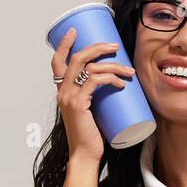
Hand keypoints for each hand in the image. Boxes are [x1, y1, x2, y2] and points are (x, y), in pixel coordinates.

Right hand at [50, 27, 135, 163]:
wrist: (85, 154)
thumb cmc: (91, 135)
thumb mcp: (90, 111)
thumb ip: (95, 97)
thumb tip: (114, 84)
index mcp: (62, 91)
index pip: (57, 62)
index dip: (64, 44)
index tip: (74, 31)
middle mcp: (62, 91)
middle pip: (76, 58)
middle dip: (96, 48)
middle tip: (114, 46)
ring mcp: (69, 97)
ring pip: (89, 68)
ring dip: (112, 65)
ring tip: (129, 71)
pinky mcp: (78, 105)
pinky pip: (95, 82)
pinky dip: (110, 79)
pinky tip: (122, 84)